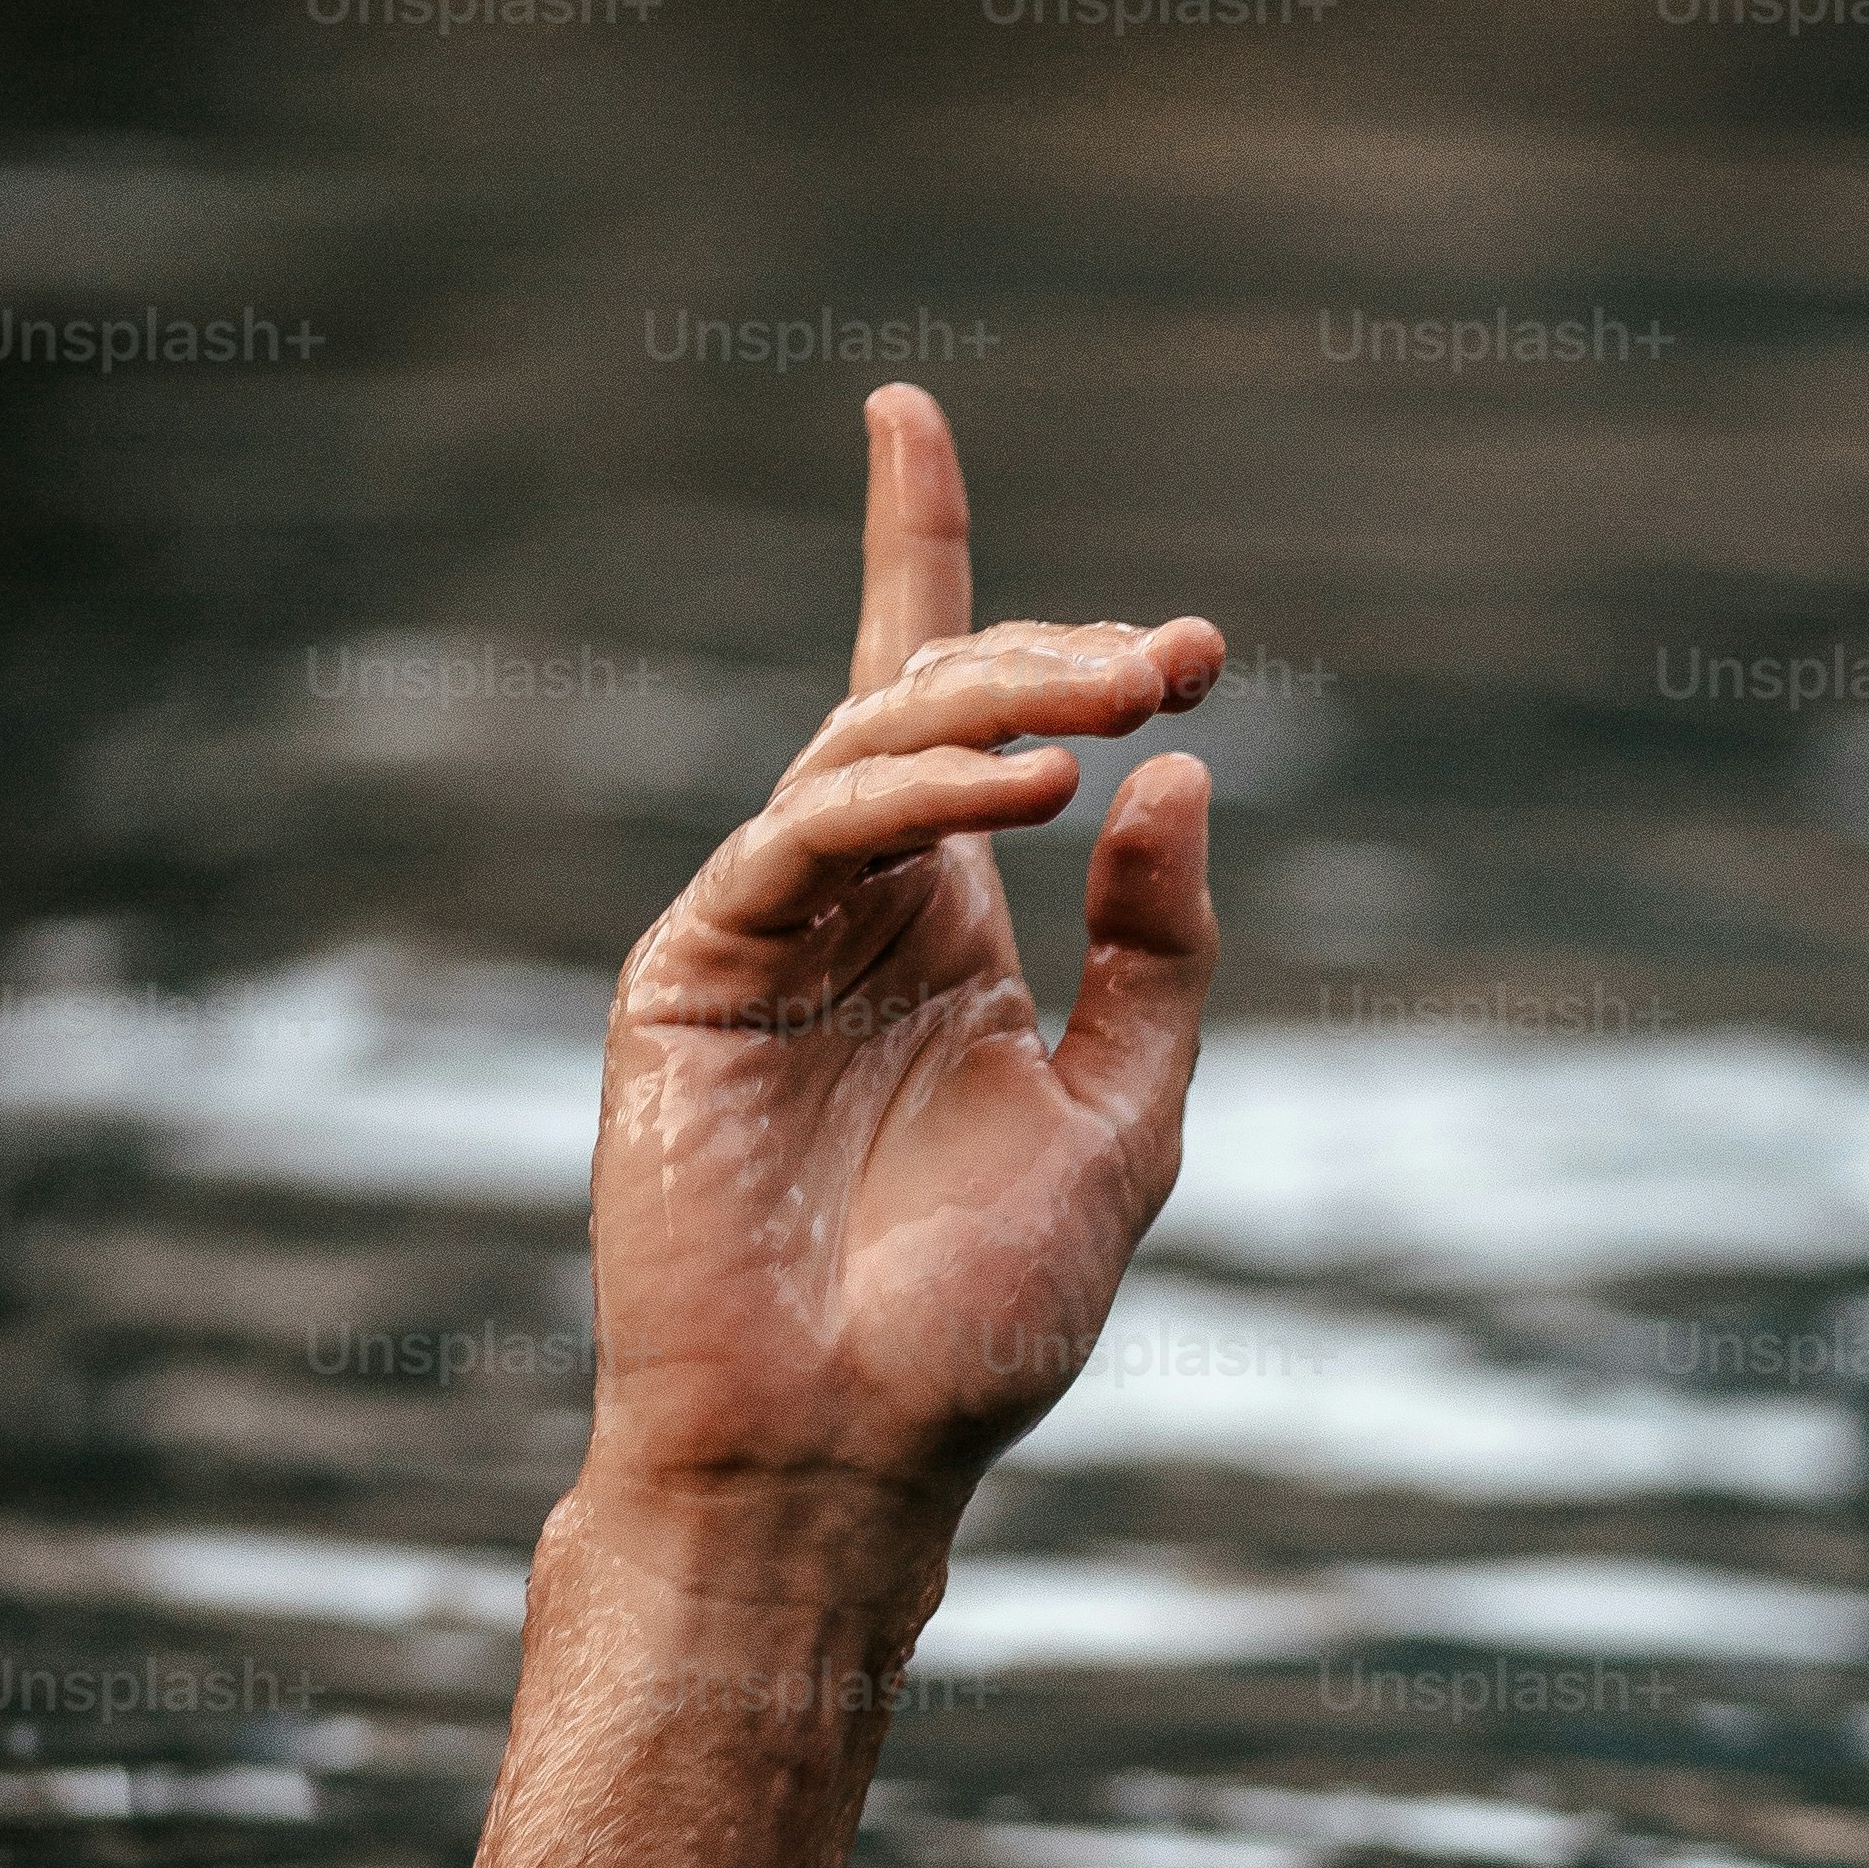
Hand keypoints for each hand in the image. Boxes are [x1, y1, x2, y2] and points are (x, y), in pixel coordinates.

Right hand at [583, 384, 1222, 1552]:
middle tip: (1175, 658)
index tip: (913, 413)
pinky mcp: (690, 974)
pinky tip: (1026, 791)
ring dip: (996, 708)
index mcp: (942, 938)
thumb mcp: (1121, 1120)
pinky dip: (911, 795)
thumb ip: (1153, 953)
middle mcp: (848, 915)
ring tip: (1115, 715)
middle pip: (923, 705)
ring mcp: (761, 936)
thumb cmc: (973, 1325)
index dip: (927, 554)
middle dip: (1050, 656)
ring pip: (865, 749)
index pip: (938, 713)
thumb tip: (1178, 775)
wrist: (843, 1454)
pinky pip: (803, 838)